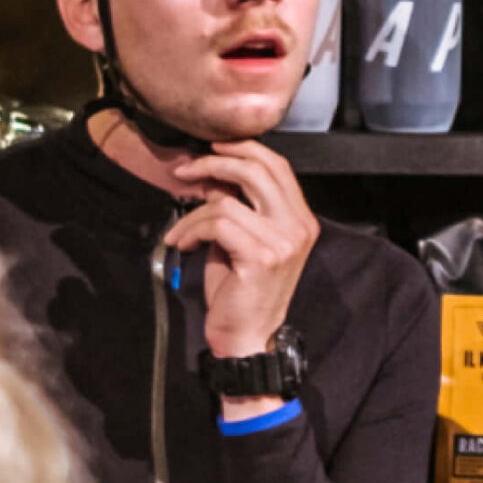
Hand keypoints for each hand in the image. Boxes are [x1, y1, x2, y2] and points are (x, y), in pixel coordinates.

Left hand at [166, 141, 319, 364]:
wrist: (247, 334)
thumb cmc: (242, 289)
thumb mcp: (243, 239)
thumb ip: (237, 206)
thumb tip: (212, 177)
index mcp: (301, 220)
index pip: (278, 167)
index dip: (244, 149)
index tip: (212, 148)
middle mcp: (299, 227)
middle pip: (259, 171)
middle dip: (215, 164)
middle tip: (186, 172)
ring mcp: (283, 243)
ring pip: (228, 201)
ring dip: (194, 213)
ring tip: (182, 231)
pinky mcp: (261, 257)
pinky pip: (218, 224)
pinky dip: (192, 230)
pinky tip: (184, 244)